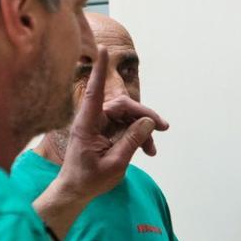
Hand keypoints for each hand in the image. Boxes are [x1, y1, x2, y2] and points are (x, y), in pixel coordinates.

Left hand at [57, 46, 167, 200]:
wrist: (76, 191)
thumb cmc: (89, 179)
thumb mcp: (114, 164)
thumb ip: (131, 141)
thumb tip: (147, 122)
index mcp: (87, 124)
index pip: (95, 92)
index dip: (100, 70)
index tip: (103, 49)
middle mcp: (93, 119)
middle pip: (123, 106)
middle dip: (144, 116)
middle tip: (163, 128)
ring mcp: (100, 125)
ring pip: (127, 117)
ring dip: (143, 130)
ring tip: (153, 150)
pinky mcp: (105, 131)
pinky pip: (126, 127)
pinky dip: (138, 136)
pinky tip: (148, 150)